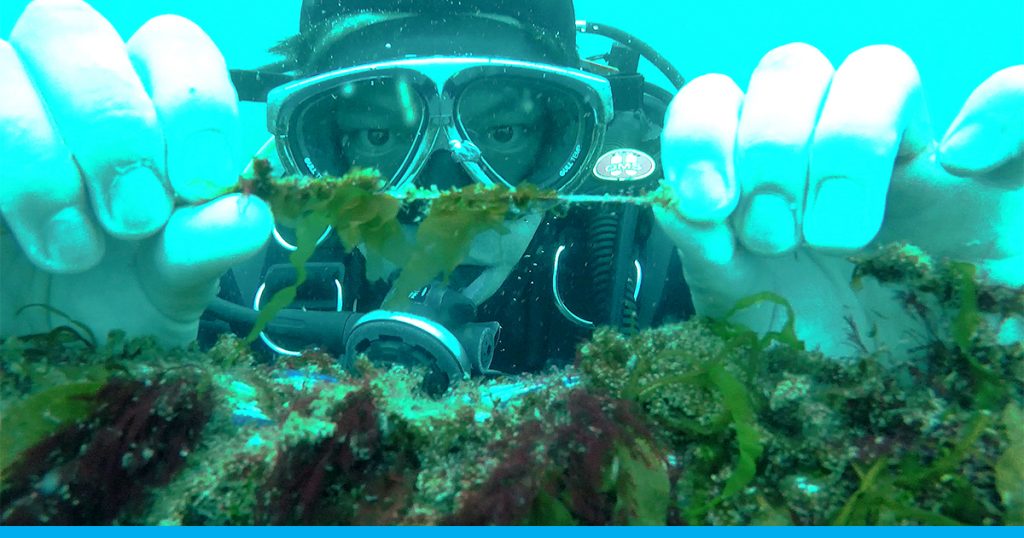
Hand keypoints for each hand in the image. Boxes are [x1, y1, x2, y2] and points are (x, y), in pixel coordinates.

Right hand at [0, 0, 272, 346]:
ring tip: (79, 253)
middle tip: (137, 218)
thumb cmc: (121, 302)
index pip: (171, 45)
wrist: (49, 360)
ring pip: (0, 68)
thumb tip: (246, 216)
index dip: (191, 103)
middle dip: (112, 123)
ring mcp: (1, 109)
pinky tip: (22, 246)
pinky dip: (1, 182)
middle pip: (71, 27)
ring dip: (42, 161)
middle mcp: (65, 85)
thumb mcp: (174, 283)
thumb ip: (206, 245)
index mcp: (145, 98)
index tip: (201, 184)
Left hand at [654, 43, 1021, 356]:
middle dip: (773, 148)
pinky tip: (959, 162)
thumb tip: (675, 207)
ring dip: (846, 142)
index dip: (703, 136)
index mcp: (754, 165)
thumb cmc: (799, 351)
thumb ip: (705, 252)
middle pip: (792, 69)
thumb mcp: (739, 308)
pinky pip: (1010, 99)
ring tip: (839, 235)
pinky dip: (998, 108)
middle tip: (777, 236)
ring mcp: (903, 151)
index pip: (718, 97)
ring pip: (877, 70)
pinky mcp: (982, 179)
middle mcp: (821, 141)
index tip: (707, 203)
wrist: (876, 408)